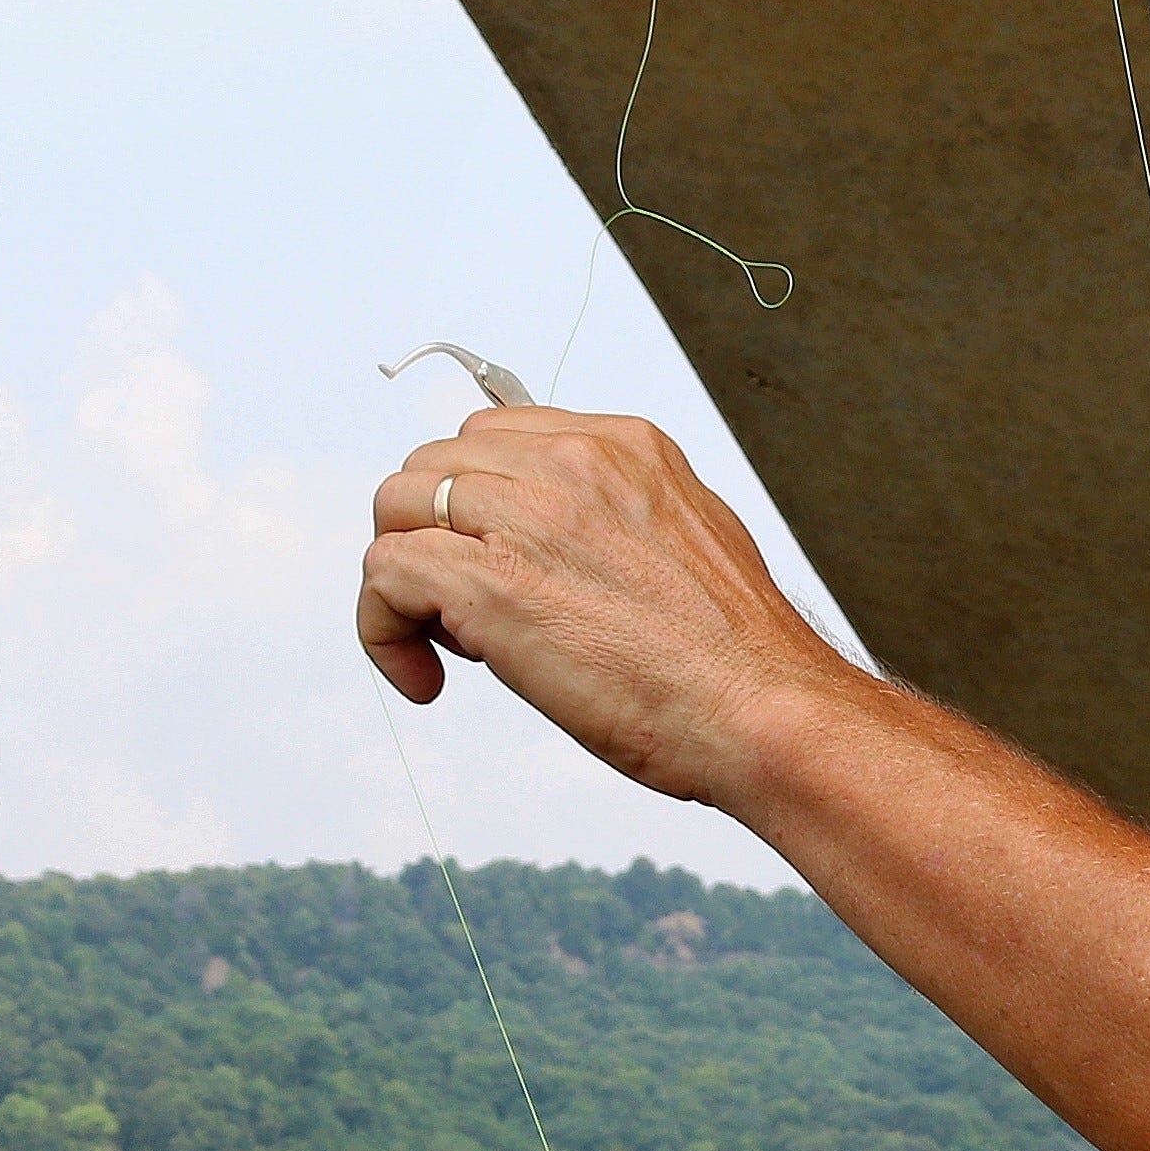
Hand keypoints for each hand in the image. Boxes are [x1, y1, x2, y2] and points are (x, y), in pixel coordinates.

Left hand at [355, 407, 855, 805]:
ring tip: (458, 648)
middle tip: (474, 618)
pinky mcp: (491, 582)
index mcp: (621, 447)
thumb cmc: (738, 661)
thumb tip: (572, 548)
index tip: (502, 567)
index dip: (478, 506)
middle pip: (433, 464)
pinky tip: (426, 681)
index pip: (495, 438)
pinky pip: (384, 574)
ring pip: (396, 508)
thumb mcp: (692, 544)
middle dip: (435, 537)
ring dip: (407, 579)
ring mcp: (528, 516)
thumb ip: (625, 522)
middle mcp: (571, 461)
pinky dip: (383, 631)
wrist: (766, 711)